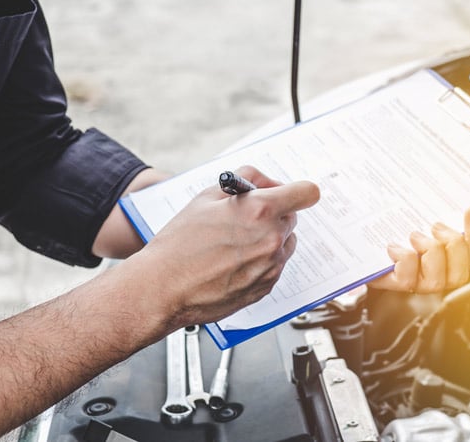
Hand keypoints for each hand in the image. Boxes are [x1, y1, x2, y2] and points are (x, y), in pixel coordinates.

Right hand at [130, 165, 319, 327]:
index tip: (290, 193)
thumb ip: (244, 181)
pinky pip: (274, 266)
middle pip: (291, 217)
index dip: (297, 191)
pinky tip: (232, 262)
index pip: (306, 193)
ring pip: (284, 242)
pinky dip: (260, 261)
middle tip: (245, 218)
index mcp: (260, 210)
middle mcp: (272, 238)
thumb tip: (265, 182)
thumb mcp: (207, 197)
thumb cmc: (179, 244)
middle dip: (273, 214)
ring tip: (234, 243)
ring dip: (268, 238)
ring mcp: (271, 265)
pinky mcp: (266, 287)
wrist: (163, 288)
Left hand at [367, 207, 469, 293]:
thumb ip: (436, 212)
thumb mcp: (419, 217)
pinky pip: (408, 278)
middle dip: (451, 245)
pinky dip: (403, 258)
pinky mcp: (399, 285)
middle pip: (461, 273)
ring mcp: (419, 284)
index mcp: (452, 259)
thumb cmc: (398, 228)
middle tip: (434, 227)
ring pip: (437, 280)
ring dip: (427, 251)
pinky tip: (394, 247)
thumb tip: (459, 197)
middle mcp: (440, 276)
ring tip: (414, 236)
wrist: (366, 243)